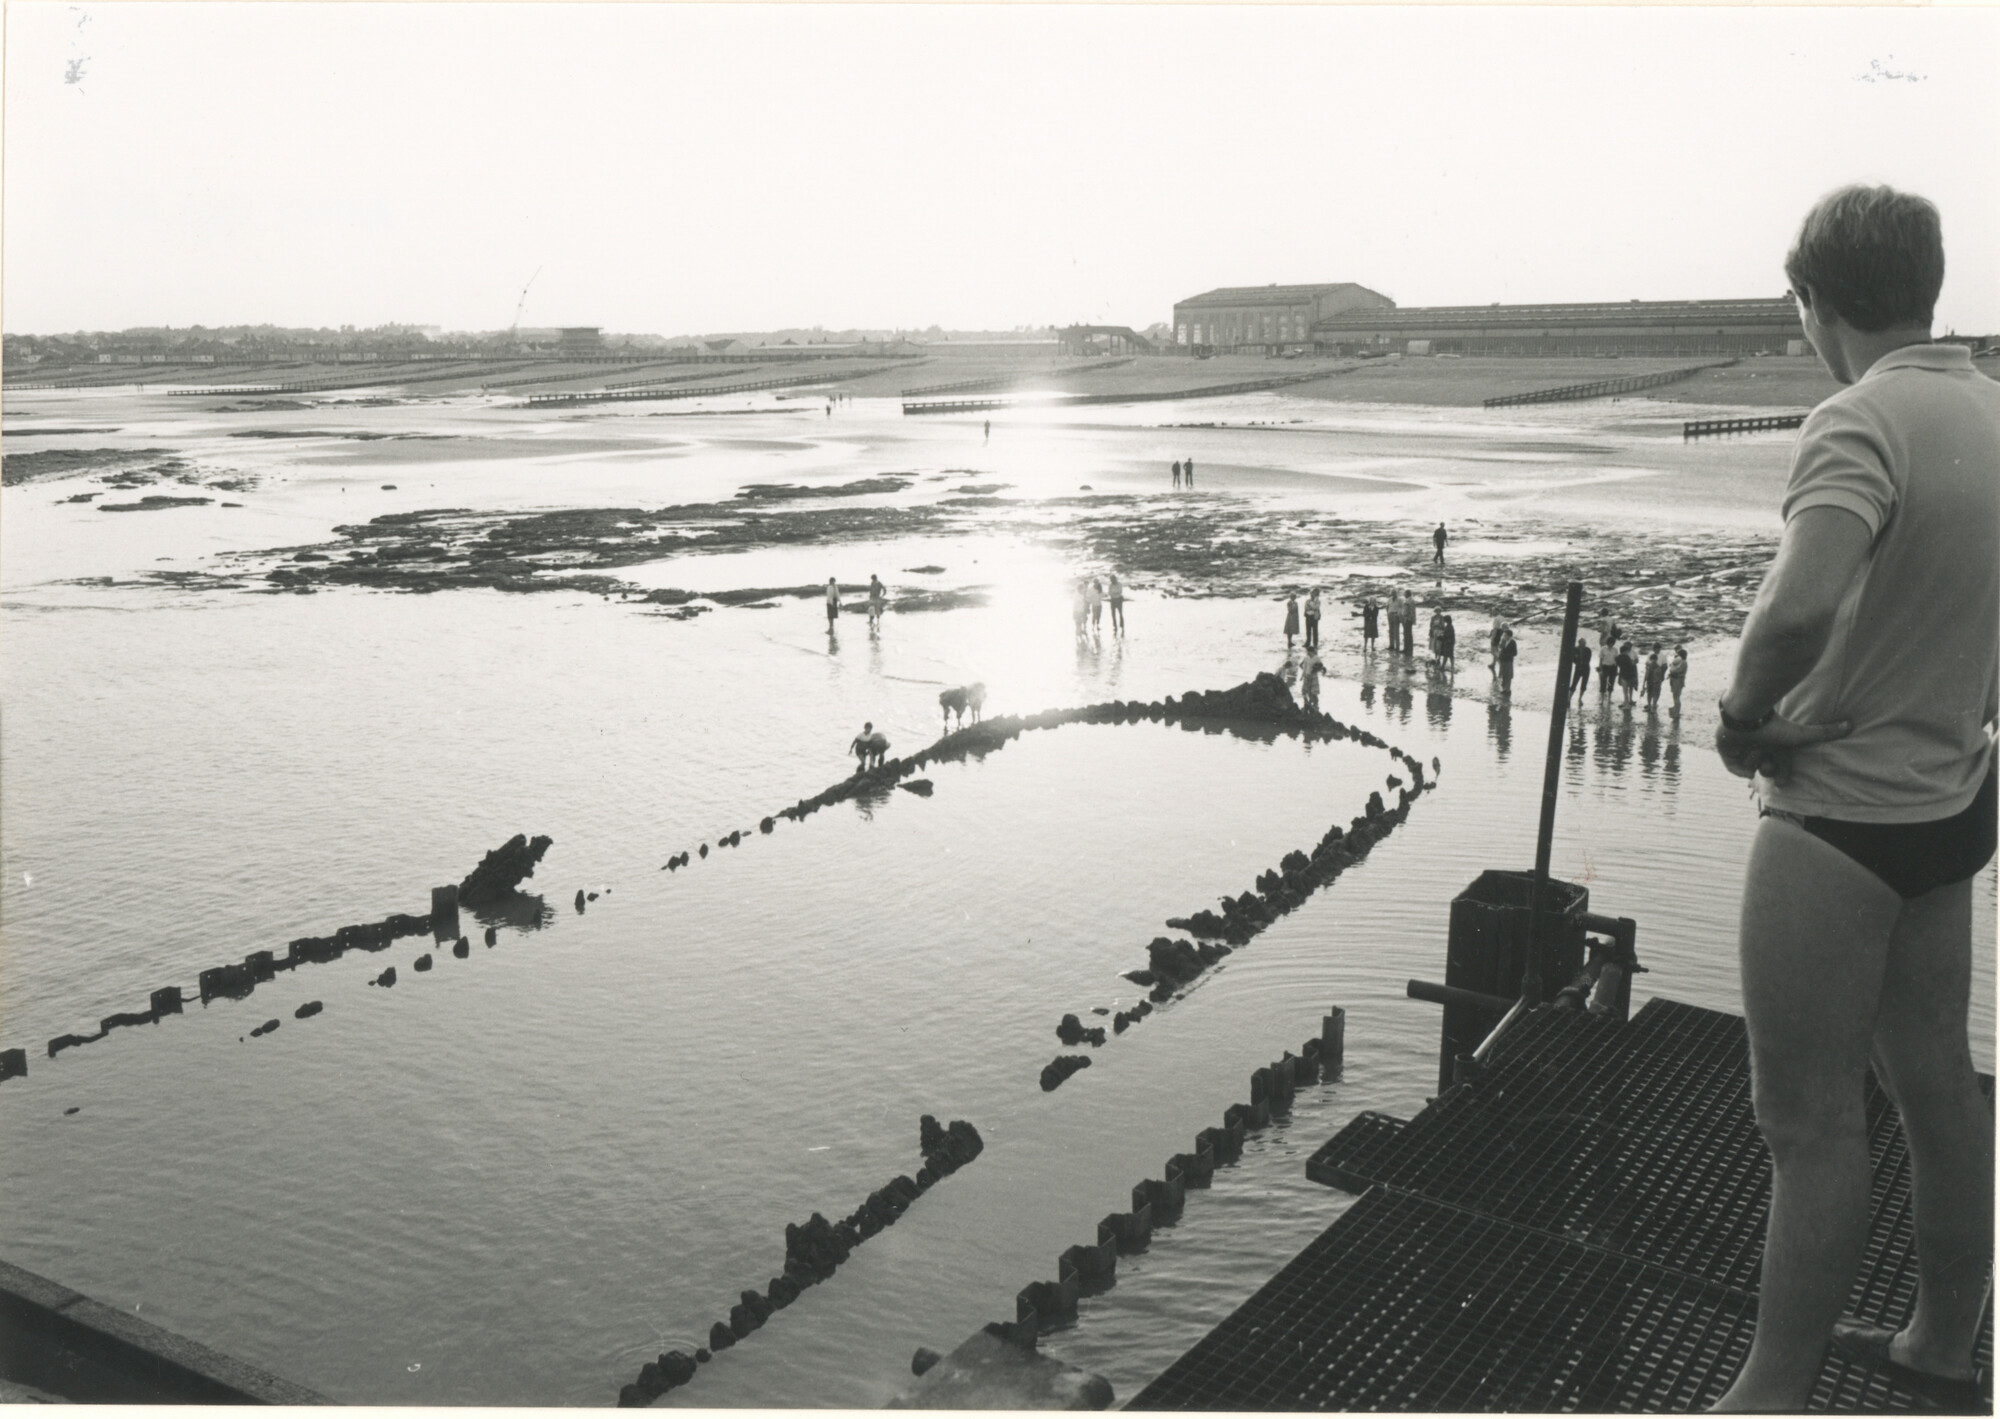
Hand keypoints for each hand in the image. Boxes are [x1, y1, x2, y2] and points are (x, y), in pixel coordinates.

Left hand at [1714, 713, 1851, 781]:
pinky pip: (1734, 769)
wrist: (1747, 715)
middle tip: (1769, 757)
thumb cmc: (1775, 725)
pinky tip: (1745, 751)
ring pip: (1751, 767)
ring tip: (1755, 743)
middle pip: (1766, 770)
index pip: (1780, 766)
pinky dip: (1741, 763)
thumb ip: (1826, 733)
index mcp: (1774, 745)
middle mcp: (1759, 747)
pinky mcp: (1726, 752)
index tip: (1783, 784)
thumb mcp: (1802, 735)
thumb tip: (1852, 724)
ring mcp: (1741, 750)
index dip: (1782, 775)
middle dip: (1769, 766)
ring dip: (1755, 757)